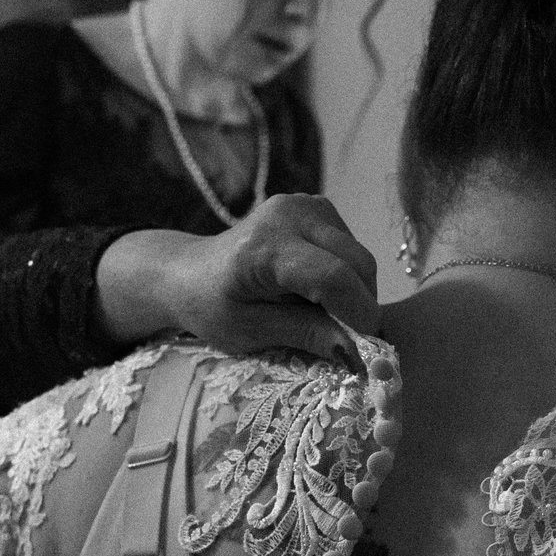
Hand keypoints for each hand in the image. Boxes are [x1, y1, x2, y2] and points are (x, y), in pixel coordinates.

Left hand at [96, 195, 380, 361]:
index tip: (366, 350)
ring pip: (360, 256)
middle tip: (348, 339)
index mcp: (265, 247)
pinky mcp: (316, 205)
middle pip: (357, 263)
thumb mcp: (251, 332)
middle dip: (362, 306)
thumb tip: (355, 352)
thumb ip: (305, 335)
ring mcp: (306, 204)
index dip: (358, 315)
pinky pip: (351, 247)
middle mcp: (290, 214)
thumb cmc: (212, 307)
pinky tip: (317, 290)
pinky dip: (347, 276)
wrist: (190, 272)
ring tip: (324, 314)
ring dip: (356, 291)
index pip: (332, 278)